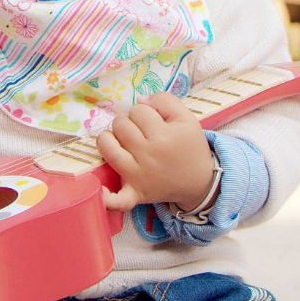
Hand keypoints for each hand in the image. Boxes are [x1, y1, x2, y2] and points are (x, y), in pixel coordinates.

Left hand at [96, 92, 215, 211]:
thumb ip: (164, 100)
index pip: (138, 111)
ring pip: (108, 148)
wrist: (199, 181)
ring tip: (120, 142)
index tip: (152, 121)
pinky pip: (117, 200)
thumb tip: (139, 100)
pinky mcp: (135, 194)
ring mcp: (139, 176)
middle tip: (139, 131)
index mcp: (163, 136)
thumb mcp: (186, 117)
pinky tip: (100, 192)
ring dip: (108, 140)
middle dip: (128, 122)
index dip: (144, 112)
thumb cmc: (190, 146)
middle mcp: (148, 155)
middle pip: (121, 125)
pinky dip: (107, 198)